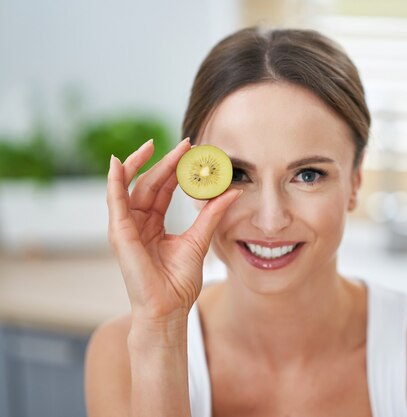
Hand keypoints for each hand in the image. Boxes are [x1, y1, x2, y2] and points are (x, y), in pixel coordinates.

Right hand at [106, 139, 240, 321]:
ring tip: (152, 146)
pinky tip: (117, 164)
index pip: (162, 188)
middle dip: (164, 161)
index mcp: (153, 224)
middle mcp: (137, 222)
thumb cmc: (179, 282)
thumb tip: (232, 192)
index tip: (192, 150)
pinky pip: (114, 202)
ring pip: (130, 187)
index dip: (175, 168)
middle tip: (183, 144)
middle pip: (147, 183)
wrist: (169, 309)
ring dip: (139, 164)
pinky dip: (114, 182)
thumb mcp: (199, 240)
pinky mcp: (120, 234)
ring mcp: (126, 228)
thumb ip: (211, 215)